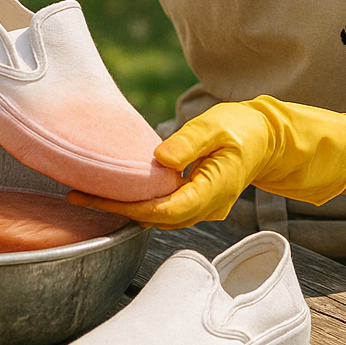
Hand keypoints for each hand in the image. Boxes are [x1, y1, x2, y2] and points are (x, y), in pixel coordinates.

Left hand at [66, 95, 345, 228]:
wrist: (268, 137)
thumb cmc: (243, 127)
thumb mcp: (216, 126)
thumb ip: (189, 142)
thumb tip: (160, 158)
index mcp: (212, 191)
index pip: (161, 209)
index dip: (125, 206)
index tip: (92, 196)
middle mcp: (206, 206)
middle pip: (155, 218)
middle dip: (116, 209)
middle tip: (76, 196)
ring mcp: (203, 207)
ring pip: (159, 217)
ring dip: (125, 208)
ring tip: (89, 194)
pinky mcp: (198, 200)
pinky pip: (165, 209)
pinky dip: (141, 203)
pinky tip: (119, 191)